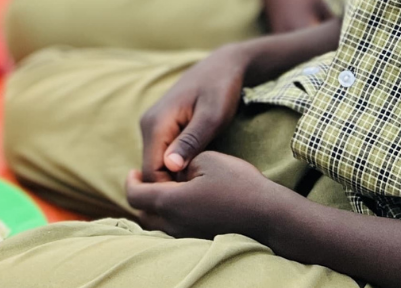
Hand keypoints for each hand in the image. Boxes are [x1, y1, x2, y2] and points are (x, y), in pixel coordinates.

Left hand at [125, 154, 285, 239]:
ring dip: (156, 207)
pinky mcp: (200, 240)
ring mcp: (187, 236)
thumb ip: (181, 163)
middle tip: (147, 179)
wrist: (269, 214)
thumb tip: (171, 172)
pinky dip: (171, 216)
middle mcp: (174, 224)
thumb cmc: (238, 183)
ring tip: (166, 189)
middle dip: (141, 195)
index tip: (134, 170)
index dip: (131, 180)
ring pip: (158, 224)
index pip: (134, 195)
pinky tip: (185, 202)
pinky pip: (175, 230)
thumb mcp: (206, 159)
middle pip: (142, 213)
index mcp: (170, 202)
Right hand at [139, 47, 251, 180]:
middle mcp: (147, 125)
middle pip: (151, 170)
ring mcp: (152, 126)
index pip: (151, 171)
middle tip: (203, 193)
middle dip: (173, 186)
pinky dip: (177, 166)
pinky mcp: (160, 128)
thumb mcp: (212, 117)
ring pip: (156, 164)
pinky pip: (162, 155)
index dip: (170, 190)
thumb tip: (170, 166)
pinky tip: (198, 169)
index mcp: (155, 124)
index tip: (197, 197)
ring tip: (202, 182)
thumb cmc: (221, 90)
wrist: (223, 66)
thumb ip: (191, 141)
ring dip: (176, 177)